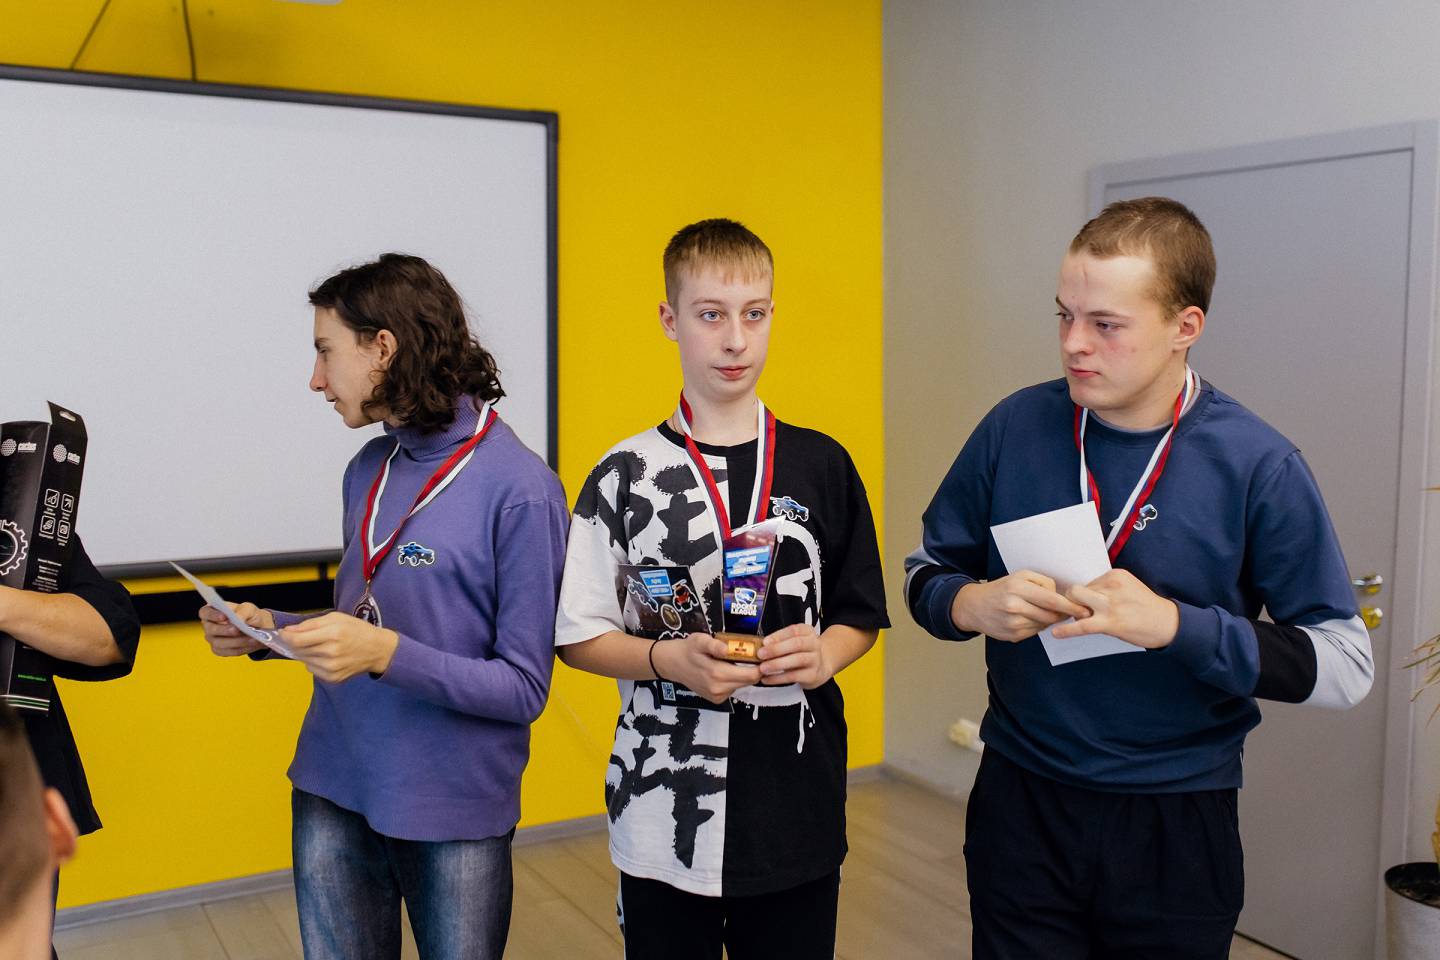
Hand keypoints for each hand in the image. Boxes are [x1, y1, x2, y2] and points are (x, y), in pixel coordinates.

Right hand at [198, 602, 273, 656]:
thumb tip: (238, 618)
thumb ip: (242, 611)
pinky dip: (244, 648)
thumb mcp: (248, 608)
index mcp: (211, 611)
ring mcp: (213, 640)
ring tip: (254, 638)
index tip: (224, 616)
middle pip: (211, 630)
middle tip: (238, 630)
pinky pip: (231, 651)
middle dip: (225, 630)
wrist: (257, 626)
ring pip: (222, 643)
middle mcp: (208, 626)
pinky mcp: (221, 650)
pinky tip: (254, 644)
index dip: (212, 615)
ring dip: (239, 641)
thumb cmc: (248, 614)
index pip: (205, 612)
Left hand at [281, 612, 399, 682]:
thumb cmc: (357, 630)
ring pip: (304, 661)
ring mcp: (332, 668)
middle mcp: (332, 653)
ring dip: (305, 653)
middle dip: (295, 644)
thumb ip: (310, 624)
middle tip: (302, 638)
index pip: (297, 640)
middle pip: (299, 651)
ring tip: (320, 646)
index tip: (283, 633)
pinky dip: (314, 662)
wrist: (378, 650)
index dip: (286, 637)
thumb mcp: (336, 618)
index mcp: (333, 634)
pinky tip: (326, 656)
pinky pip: (312, 669)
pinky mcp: (333, 678)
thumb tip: (288, 631)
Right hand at [652, 632, 761, 703]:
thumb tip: (726, 648)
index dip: (760, 666)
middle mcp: (719, 689)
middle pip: (749, 681)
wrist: (672, 664)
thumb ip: (714, 645)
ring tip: (733, 661)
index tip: (760, 655)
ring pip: (742, 685)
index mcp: (717, 674)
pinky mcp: (716, 699)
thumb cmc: (687, 650)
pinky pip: (733, 688)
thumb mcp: (699, 640)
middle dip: (752, 668)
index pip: (751, 676)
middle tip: (749, 654)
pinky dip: (733, 679)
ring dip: (743, 674)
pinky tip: (724, 670)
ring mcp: (717, 696)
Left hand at [757, 623, 830, 688]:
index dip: (778, 636)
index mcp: (807, 632)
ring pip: (798, 660)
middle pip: (797, 644)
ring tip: (763, 668)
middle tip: (761, 654)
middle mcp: (814, 644)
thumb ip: (779, 641)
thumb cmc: (800, 652)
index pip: (794, 631)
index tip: (765, 642)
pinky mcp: (813, 675)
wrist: (820, 666)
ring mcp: (815, 660)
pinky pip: (794, 676)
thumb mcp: (792, 641)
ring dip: (778, 664)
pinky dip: (779, 678)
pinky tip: (767, 679)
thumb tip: (761, 646)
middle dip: (777, 649)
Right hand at [952, 571, 1091, 641]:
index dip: (1071, 606)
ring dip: (1049, 619)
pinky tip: (1029, 618)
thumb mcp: (1020, 576)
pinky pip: (1035, 632)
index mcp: (1017, 588)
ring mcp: (1013, 624)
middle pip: (1050, 615)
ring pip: (1045, 624)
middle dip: (1063, 614)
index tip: (1084, 610)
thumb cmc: (1001, 588)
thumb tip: (1061, 598)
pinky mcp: (1012, 636)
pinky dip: (1038, 625)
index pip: (1052, 600)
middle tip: (1070, 611)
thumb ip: (1043, 583)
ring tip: (1041, 610)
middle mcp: (1014, 606)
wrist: (974, 606)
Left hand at [1051, 569, 1178, 648]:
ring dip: (1072, 614)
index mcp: (1116, 575)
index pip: (1087, 582)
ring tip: (1077, 620)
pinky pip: (1082, 626)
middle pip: (1076, 591)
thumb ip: (1106, 589)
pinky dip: (1067, 630)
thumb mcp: (1127, 588)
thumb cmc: (1145, 607)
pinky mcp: (1111, 622)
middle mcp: (1112, 586)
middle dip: (1073, 602)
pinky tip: (1056, 633)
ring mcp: (1111, 604)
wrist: (1167, 624)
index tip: (1086, 604)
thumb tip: (1082, 597)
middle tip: (1079, 612)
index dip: (1084, 596)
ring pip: (1076, 604)